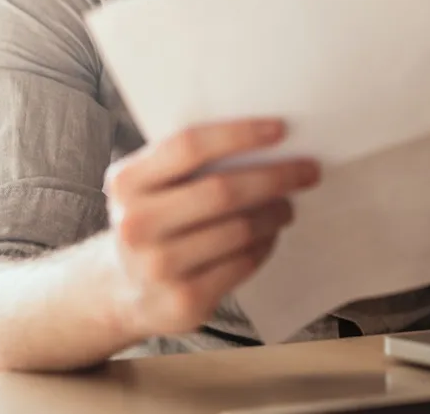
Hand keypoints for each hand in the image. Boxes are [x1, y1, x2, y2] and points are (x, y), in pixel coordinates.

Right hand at [102, 118, 319, 340]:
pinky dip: (265, 245)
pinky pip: (242, 263)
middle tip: (307, 170)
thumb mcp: (149, 185)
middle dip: (274, 177)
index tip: (280, 129)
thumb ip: (187, 162)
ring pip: (239, 229)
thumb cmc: (152, 221)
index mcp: (127, 182)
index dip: (239, 135)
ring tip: (287, 206)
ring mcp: (158, 267)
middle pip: (222, 191)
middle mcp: (136, 224)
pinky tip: (269, 235)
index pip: (189, 146)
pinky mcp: (184, 300)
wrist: (122, 289)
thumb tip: (265, 140)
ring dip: (275, 213)